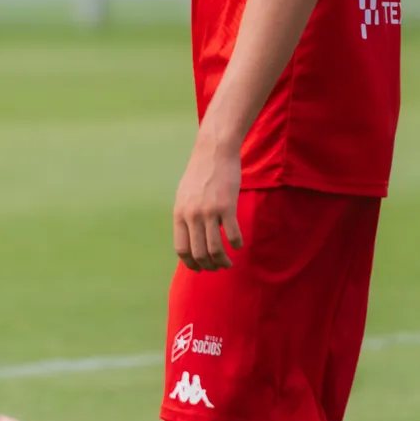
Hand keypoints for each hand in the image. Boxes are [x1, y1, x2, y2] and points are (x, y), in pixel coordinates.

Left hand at [172, 131, 242, 271]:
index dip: (190, 263)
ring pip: (215, 248)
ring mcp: (209, 211)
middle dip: (208, 266)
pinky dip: (236, 244)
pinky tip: (239, 245)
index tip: (199, 268)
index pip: (181, 249)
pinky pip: (232, 234)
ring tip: (228, 263)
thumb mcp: (184, 195)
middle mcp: (192, 215)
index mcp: (180, 214)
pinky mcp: (227, 206)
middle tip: (217, 268)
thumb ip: (185, 215)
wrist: (214, 152)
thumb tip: (189, 237)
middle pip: (199, 253)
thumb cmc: (200, 173)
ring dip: (223, 261)